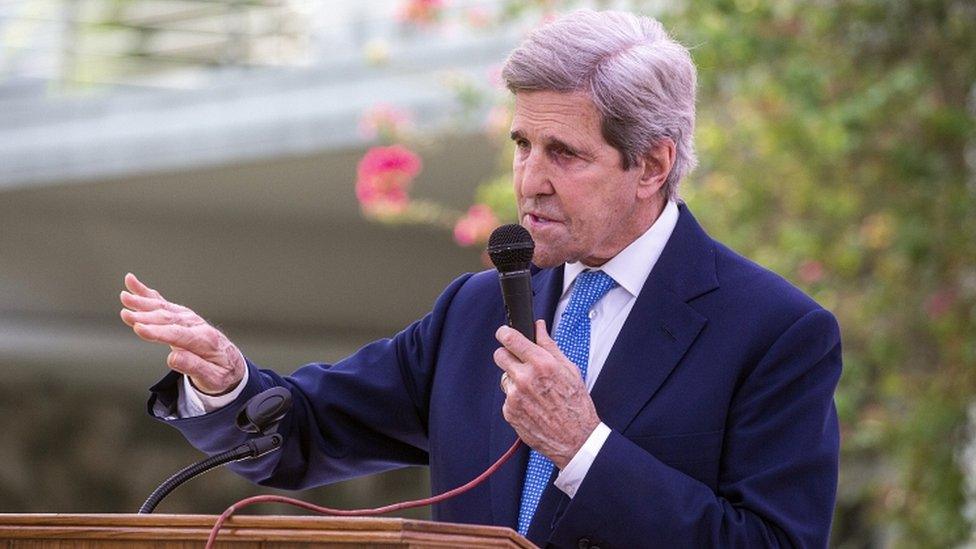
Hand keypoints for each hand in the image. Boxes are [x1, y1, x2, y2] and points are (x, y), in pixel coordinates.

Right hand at [119, 273, 244, 394]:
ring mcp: (189, 318)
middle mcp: (196, 325)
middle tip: (125, 315)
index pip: (178, 335)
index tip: (139, 329)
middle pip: (168, 318)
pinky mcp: (181, 316)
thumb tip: (172, 358)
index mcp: (205, 340)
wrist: (232, 365)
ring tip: (124, 296)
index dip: (158, 332)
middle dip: (146, 316)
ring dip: (143, 302)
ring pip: (163, 307)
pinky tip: (132, 283)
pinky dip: (146, 293)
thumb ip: (194, 367)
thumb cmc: (221, 374)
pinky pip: (162, 302)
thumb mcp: (213, 379)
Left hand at [494, 320, 599, 468]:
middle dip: (508, 355)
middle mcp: (525, 378)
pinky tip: (533, 405)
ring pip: (504, 378)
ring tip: (534, 391)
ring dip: (514, 380)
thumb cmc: (576, 405)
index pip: (511, 339)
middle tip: (520, 362)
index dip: (504, 333)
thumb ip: (549, 345)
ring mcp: (515, 396)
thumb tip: (539, 327)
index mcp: (541, 364)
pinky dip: (517, 399)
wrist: (575, 439)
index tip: (504, 333)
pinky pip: (507, 397)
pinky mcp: (509, 412)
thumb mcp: (569, 369)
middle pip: (499, 355)